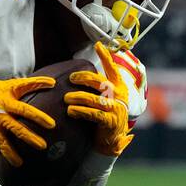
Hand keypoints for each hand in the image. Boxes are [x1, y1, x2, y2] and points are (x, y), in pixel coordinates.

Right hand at [0, 76, 55, 166]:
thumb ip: (15, 89)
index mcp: (7, 91)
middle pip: (24, 110)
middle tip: (52, 125)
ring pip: (16, 129)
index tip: (53, 84)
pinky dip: (11, 154)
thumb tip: (32, 86)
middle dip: (39, 117)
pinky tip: (19, 163)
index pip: (26, 84)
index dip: (40, 82)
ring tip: (42, 146)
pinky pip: (3, 144)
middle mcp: (4, 104)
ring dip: (30, 138)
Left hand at [64, 42, 132, 156]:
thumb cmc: (104, 117)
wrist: (111, 141)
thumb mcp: (104, 100)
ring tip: (66, 98)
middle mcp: (119, 97)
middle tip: (71, 78)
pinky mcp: (111, 122)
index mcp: (118, 88)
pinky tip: (71, 111)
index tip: (98, 45)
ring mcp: (116, 109)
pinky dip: (81, 112)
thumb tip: (77, 75)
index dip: (106, 57)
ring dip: (78, 98)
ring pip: (95, 99)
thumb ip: (97, 88)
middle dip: (85, 78)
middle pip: (100, 83)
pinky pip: (93, 114)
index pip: (112, 69)